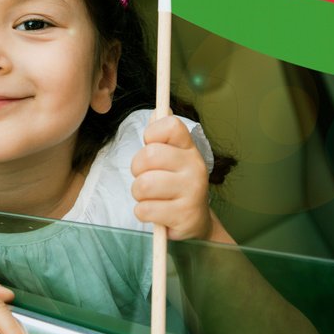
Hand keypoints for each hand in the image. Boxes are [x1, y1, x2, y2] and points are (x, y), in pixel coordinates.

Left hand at [130, 115, 213, 240]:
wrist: (195, 222)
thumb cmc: (175, 186)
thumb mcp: (171, 159)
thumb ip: (161, 136)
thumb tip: (157, 111)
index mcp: (189, 148)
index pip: (170, 125)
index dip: (152, 134)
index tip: (151, 146)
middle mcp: (195, 166)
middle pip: (149, 155)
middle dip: (137, 169)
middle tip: (145, 178)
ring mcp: (193, 191)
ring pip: (144, 185)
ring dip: (138, 194)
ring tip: (150, 197)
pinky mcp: (185, 215)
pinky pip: (145, 209)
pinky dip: (142, 212)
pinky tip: (155, 213)